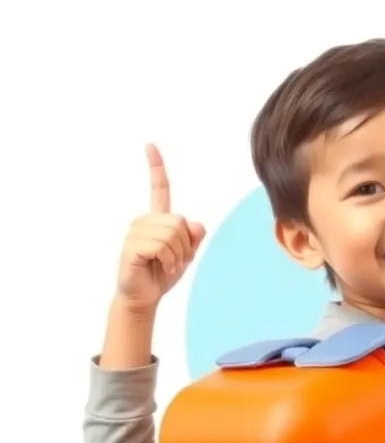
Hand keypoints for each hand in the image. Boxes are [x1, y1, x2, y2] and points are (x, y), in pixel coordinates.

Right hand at [114, 144, 205, 315]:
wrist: (145, 296)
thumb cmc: (162, 273)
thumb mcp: (187, 254)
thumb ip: (195, 237)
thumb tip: (194, 224)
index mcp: (157, 219)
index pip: (159, 189)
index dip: (156, 167)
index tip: (150, 145)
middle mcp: (144, 221)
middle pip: (180, 222)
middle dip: (185, 246)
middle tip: (173, 261)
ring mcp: (135, 232)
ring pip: (173, 235)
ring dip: (177, 256)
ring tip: (165, 265)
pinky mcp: (131, 246)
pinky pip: (162, 247)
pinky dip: (169, 261)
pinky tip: (158, 267)